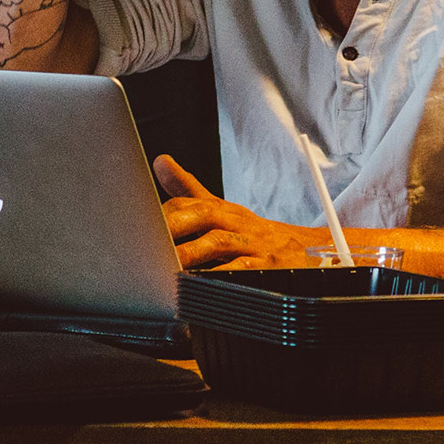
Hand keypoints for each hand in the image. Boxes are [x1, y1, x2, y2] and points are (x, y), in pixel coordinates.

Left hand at [152, 154, 322, 269]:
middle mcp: (236, 221)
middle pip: (203, 214)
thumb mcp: (223, 208)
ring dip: (191, 253)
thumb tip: (159, 161)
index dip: (163, 213)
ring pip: (218, 242)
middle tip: (146, 242)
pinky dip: (223, 275)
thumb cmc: (255, 232)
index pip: (187, 201)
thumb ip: (188, 189)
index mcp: (222, 208)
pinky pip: (243, 269)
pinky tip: (203, 283)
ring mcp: (252, 242)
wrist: (306, 249)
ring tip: (166, 264)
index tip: (138, 225)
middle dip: (175, 225)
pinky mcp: (267, 265)